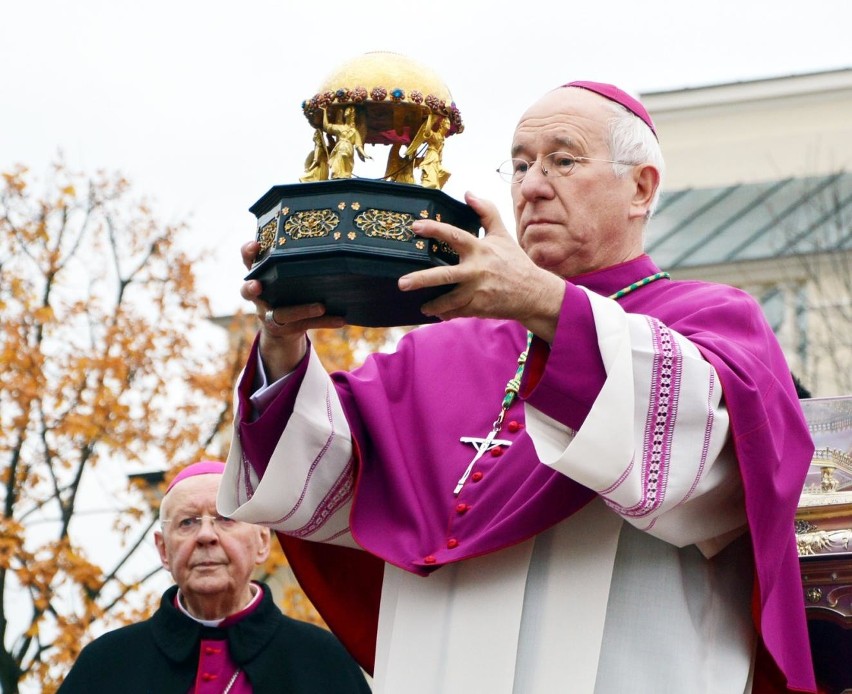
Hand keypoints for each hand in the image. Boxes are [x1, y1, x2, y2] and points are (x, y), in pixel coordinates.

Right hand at [240, 241, 344, 379]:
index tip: (254, 245)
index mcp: (259, 276)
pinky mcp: (286, 328)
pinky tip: (341, 319)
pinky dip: (325, 322)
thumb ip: (296, 261)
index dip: (247, 253)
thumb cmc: (288, 290)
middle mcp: (259, 297)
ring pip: (281, 313)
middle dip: (250, 288)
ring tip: (321, 306)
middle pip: (248, 292)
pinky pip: (307, 324)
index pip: (247, 261)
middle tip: (257, 286)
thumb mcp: (287, 275)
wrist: (283, 328)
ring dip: (302, 309)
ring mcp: (270, 315)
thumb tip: (330, 245)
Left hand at [397, 193, 564, 341]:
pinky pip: (458, 311)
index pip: (454, 236)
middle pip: (445, 275)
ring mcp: (478, 291)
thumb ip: (486, 212)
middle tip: (402, 283)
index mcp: (480, 249)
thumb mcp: (503, 235)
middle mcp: (477, 270)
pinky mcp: (480, 307)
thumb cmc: (515, 262)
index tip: (416, 226)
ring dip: (433, 304)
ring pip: (449, 300)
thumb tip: (468, 193)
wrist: (534, 293)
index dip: (434, 229)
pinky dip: (447, 313)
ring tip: (422, 306)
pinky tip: (437, 313)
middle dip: (421, 279)